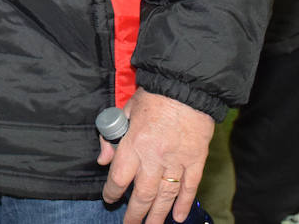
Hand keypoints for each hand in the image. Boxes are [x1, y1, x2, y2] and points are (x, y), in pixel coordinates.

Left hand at [98, 89, 214, 223]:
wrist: (186, 87)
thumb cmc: (153, 97)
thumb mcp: (124, 111)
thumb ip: (111, 136)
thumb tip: (103, 160)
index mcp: (134, 143)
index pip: (118, 176)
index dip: (112, 191)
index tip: (109, 198)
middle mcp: (154, 156)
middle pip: (142, 193)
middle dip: (135, 213)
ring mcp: (177, 160)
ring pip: (165, 195)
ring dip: (158, 215)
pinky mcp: (195, 160)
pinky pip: (190, 187)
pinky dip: (184, 204)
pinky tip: (179, 218)